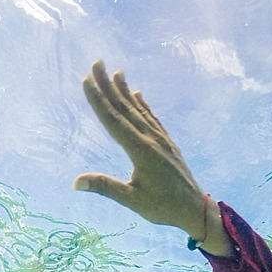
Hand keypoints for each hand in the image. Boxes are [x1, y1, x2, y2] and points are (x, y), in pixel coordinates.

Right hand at [73, 61, 229, 255]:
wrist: (195, 209)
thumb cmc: (163, 208)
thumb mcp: (132, 200)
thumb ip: (105, 187)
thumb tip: (75, 182)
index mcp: (140, 150)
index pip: (114, 121)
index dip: (98, 100)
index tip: (87, 80)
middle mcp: (151, 139)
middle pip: (125, 108)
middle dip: (109, 85)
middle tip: (97, 63)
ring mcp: (160, 139)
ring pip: (139, 109)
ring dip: (125, 90)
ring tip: (116, 72)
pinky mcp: (167, 142)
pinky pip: (152, 117)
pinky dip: (143, 104)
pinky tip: (138, 94)